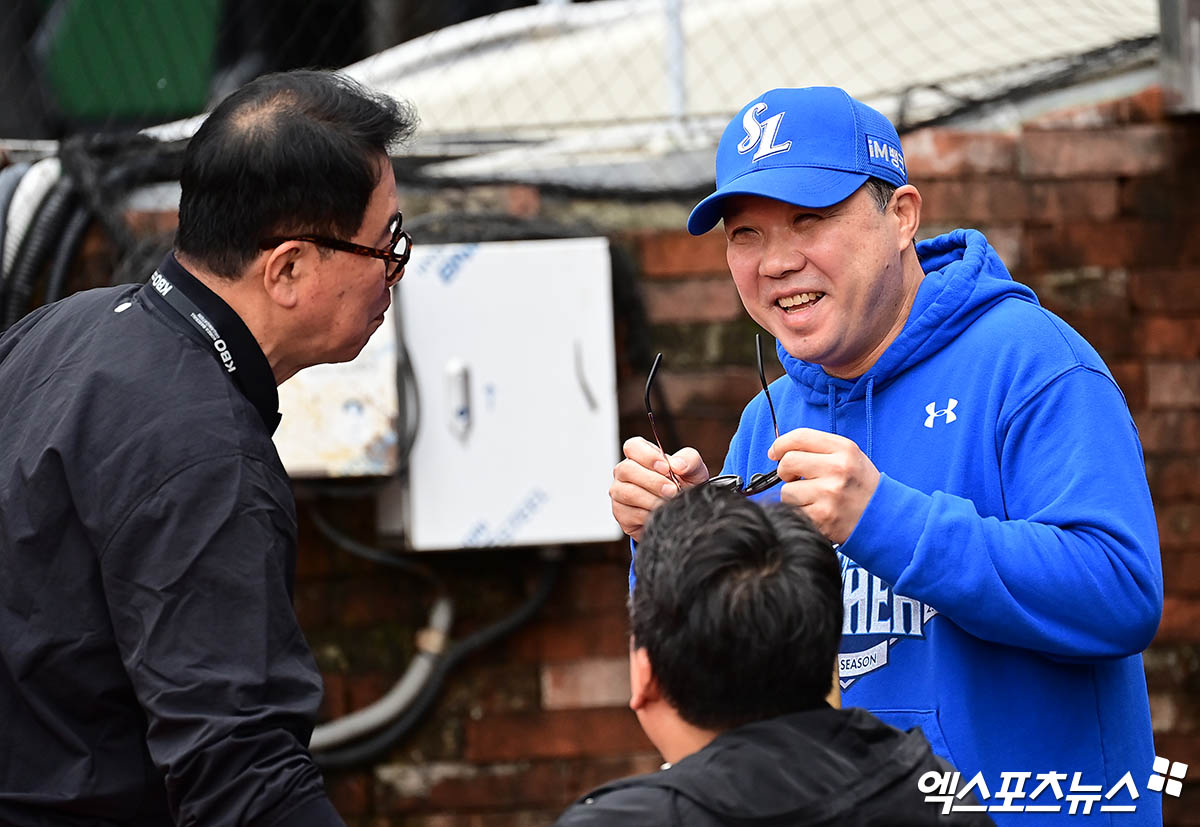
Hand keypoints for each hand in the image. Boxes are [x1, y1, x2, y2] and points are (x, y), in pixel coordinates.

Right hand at [610, 437, 708, 541]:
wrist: (685, 513)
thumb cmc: (685, 487)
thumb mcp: (694, 470)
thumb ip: (689, 460)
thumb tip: (677, 464)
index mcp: (641, 456)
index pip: (632, 447)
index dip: (647, 456)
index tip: (665, 468)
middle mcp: (626, 472)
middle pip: (626, 469)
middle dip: (652, 481)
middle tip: (672, 490)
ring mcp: (620, 493)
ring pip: (626, 493)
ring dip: (651, 499)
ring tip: (668, 503)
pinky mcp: (621, 514)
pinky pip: (628, 514)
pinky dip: (647, 516)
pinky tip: (659, 515)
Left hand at [769, 428, 879, 544]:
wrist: (885, 518)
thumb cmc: (861, 486)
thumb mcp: (850, 457)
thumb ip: (819, 450)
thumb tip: (780, 452)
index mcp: (844, 449)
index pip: (800, 437)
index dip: (780, 444)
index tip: (775, 453)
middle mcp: (838, 469)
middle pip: (788, 462)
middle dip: (784, 472)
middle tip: (795, 479)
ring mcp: (830, 494)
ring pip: (786, 491)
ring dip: (793, 497)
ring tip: (813, 499)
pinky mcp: (822, 517)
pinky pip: (793, 511)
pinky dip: (800, 512)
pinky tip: (817, 512)